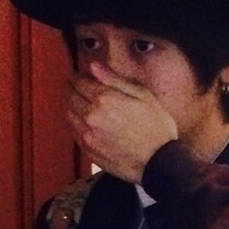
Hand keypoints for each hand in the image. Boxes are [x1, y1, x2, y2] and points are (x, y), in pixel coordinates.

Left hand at [67, 61, 177, 181]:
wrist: (159, 162)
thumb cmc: (156, 127)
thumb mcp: (142, 95)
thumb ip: (114, 80)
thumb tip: (93, 66)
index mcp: (104, 99)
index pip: (79, 82)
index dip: (77, 76)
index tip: (78, 75)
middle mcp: (91, 116)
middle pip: (70, 97)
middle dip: (71, 89)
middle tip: (75, 86)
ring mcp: (88, 136)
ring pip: (69, 115)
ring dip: (71, 106)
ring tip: (78, 102)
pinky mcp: (90, 152)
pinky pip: (74, 133)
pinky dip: (75, 124)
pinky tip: (83, 122)